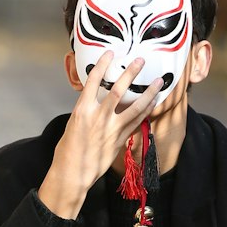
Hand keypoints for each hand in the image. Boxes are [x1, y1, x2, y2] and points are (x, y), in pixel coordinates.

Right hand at [37, 53, 161, 218]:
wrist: (73, 172)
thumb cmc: (69, 149)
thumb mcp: (73, 123)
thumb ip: (87, 110)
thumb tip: (97, 100)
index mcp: (82, 109)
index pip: (94, 81)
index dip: (103, 65)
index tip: (110, 54)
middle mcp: (98, 117)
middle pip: (119, 90)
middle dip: (130, 73)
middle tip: (140, 61)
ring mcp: (111, 129)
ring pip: (135, 107)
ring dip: (148, 93)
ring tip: (158, 82)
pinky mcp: (120, 140)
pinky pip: (136, 122)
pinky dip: (145, 111)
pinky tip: (153, 103)